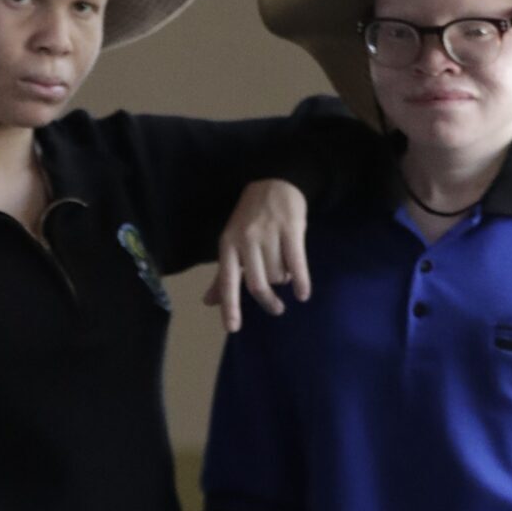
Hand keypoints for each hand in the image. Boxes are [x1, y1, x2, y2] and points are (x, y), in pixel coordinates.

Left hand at [203, 179, 310, 332]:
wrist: (275, 182)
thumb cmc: (250, 218)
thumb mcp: (232, 242)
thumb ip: (222, 275)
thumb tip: (208, 302)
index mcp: (228, 244)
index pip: (226, 281)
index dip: (229, 306)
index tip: (233, 328)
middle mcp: (245, 240)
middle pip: (256, 284)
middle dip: (268, 301)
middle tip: (276, 309)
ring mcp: (268, 234)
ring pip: (278, 275)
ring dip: (284, 280)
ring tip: (285, 269)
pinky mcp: (291, 229)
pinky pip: (296, 264)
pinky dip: (301, 281)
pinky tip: (303, 293)